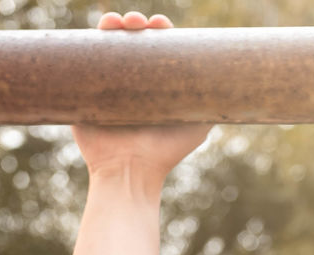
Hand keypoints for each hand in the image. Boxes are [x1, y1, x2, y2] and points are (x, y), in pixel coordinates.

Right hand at [72, 12, 211, 186]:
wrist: (130, 171)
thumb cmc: (166, 152)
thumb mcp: (198, 125)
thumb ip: (211, 101)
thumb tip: (231, 75)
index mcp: (153, 84)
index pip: (156, 47)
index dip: (159, 31)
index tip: (162, 26)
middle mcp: (129, 81)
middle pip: (131, 40)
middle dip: (136, 24)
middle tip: (140, 24)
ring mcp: (105, 85)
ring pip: (108, 45)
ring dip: (114, 26)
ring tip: (120, 23)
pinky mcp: (84, 92)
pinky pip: (82, 61)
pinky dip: (91, 40)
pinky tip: (101, 30)